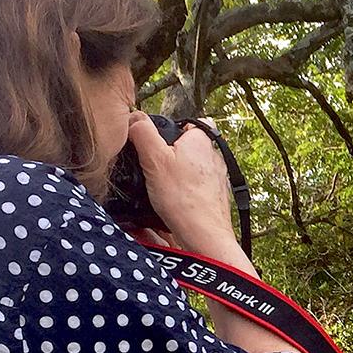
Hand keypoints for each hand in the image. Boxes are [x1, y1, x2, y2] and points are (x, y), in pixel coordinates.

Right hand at [125, 113, 235, 252]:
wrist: (205, 236)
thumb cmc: (182, 198)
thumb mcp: (153, 158)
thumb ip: (143, 133)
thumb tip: (134, 116)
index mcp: (202, 139)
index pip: (188, 122)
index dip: (170, 130)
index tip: (155, 144)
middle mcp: (215, 155)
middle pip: (188, 147)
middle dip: (171, 155)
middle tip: (154, 169)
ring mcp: (218, 177)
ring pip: (191, 168)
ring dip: (176, 176)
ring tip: (163, 189)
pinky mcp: (216, 197)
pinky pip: (196, 188)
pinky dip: (184, 192)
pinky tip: (173, 202)